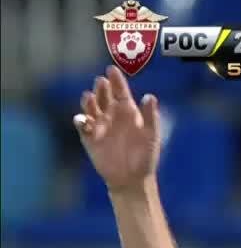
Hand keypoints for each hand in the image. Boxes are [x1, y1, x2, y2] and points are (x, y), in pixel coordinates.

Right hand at [73, 65, 162, 195]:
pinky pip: (83, 126)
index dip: (116, 81)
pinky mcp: (90, 138)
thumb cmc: (145, 156)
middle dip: (101, 88)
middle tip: (100, 81)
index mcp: (129, 113)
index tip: (111, 70)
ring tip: (90, 98)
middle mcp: (112, 116)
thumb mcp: (152, 136)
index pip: (121, 93)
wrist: (132, 178)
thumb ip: (151, 116)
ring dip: (89, 102)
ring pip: (91, 108)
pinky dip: (81, 121)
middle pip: (104, 97)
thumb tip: (150, 96)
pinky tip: (84, 119)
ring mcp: (100, 126)